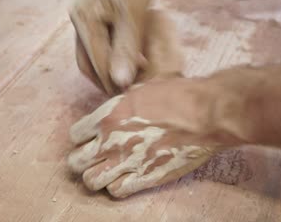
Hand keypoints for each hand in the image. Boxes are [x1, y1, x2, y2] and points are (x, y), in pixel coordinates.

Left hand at [67, 78, 229, 197]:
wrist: (205, 114)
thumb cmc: (178, 96)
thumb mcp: (143, 89)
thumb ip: (123, 103)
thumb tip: (119, 108)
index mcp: (108, 115)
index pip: (75, 135)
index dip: (82, 138)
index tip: (91, 139)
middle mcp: (111, 140)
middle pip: (76, 161)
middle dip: (84, 160)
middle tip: (96, 158)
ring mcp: (126, 161)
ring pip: (91, 181)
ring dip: (98, 176)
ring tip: (109, 172)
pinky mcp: (144, 178)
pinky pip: (116, 191)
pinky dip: (118, 187)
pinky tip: (128, 178)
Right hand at [71, 0, 160, 93]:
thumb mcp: (132, 11)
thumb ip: (126, 46)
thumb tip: (119, 81)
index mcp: (84, 19)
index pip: (95, 63)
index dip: (112, 83)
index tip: (129, 96)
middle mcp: (80, 18)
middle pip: (88, 61)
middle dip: (106, 79)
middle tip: (128, 92)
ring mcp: (87, 14)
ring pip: (93, 51)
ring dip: (110, 67)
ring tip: (131, 78)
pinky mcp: (97, 10)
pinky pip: (101, 39)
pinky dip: (113, 52)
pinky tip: (130, 56)